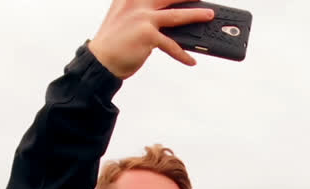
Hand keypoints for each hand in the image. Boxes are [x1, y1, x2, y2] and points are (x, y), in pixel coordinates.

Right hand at [88, 0, 215, 78]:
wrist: (100, 61)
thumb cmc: (115, 43)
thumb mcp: (125, 18)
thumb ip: (144, 12)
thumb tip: (171, 19)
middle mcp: (136, 2)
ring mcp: (142, 17)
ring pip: (177, 15)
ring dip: (196, 15)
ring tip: (209, 15)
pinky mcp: (148, 34)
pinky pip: (172, 45)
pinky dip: (182, 54)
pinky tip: (191, 60)